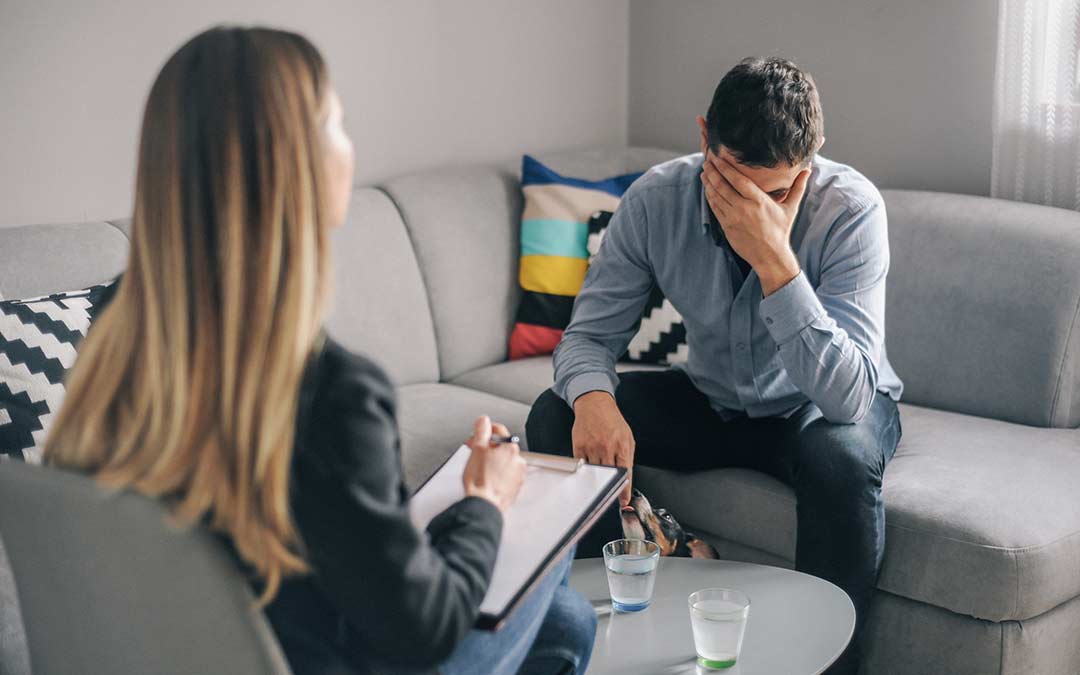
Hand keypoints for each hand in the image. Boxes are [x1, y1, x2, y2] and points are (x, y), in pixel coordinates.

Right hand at [462, 416, 526, 511]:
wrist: (484, 505)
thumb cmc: (480, 481)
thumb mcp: (477, 449)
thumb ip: (481, 431)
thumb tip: (483, 420)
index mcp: (510, 448)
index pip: (499, 430)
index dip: (484, 430)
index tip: (477, 434)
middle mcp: (518, 460)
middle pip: (501, 445)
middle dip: (487, 446)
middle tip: (474, 451)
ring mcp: (518, 474)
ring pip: (503, 460)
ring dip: (492, 460)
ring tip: (479, 467)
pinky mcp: (515, 487)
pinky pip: (506, 474)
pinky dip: (497, 473)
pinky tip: (486, 477)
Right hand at [572, 391, 634, 506]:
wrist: (594, 404)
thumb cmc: (612, 420)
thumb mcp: (627, 437)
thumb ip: (627, 457)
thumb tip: (627, 477)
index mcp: (622, 445)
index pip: (625, 474)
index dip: (624, 491)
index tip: (623, 501)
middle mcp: (607, 447)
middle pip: (608, 476)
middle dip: (610, 487)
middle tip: (610, 494)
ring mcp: (592, 447)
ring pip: (594, 472)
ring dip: (597, 478)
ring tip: (599, 472)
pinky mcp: (579, 446)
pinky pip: (582, 465)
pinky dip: (586, 469)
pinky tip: (589, 463)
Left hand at [701, 153, 809, 294]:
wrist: (770, 256)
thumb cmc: (781, 231)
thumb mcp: (791, 208)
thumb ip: (798, 187)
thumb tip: (808, 169)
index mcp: (759, 201)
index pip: (738, 180)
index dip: (725, 168)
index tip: (717, 158)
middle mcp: (744, 208)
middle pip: (723, 186)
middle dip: (713, 172)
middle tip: (706, 161)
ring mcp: (733, 218)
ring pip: (716, 196)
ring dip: (708, 183)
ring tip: (704, 172)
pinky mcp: (727, 227)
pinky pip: (715, 208)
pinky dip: (710, 197)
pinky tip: (707, 189)